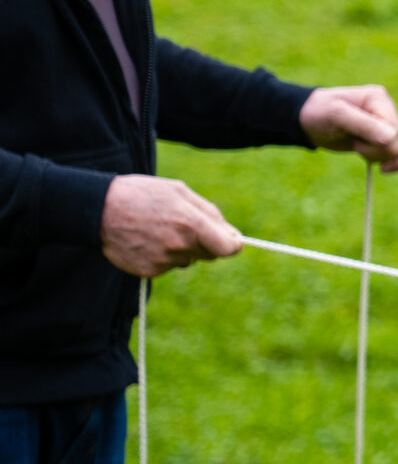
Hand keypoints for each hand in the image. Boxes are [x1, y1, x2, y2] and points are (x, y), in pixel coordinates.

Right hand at [101, 174, 241, 277]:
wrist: (99, 209)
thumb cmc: (143, 195)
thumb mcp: (180, 191)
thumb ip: (210, 213)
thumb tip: (232, 234)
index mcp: (192, 225)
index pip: (229, 248)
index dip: (232, 244)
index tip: (230, 241)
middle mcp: (180, 246)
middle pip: (209, 254)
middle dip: (204, 242)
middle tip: (182, 225)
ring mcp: (163, 261)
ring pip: (187, 260)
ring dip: (181, 249)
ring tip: (158, 229)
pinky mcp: (149, 271)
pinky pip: (167, 266)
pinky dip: (162, 256)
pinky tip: (146, 240)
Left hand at [301, 84, 397, 170]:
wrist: (308, 120)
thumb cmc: (320, 113)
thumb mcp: (337, 116)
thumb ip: (365, 125)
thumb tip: (392, 138)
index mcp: (379, 99)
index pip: (394, 129)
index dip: (377, 142)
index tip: (355, 141)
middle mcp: (387, 110)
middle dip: (375, 150)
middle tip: (354, 143)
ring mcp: (387, 125)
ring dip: (381, 158)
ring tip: (360, 149)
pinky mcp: (385, 138)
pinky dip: (394, 164)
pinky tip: (382, 168)